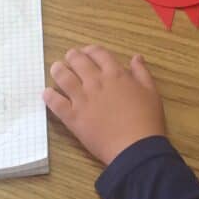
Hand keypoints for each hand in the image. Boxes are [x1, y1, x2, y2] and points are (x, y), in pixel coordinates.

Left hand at [44, 45, 165, 164]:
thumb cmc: (146, 120)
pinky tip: (47, 93)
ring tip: (56, 69)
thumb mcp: (151, 92)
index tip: (87, 52)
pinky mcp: (73, 118)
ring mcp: (82, 100)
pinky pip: (56, 103)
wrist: (135, 148)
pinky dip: (49, 96)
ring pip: (63, 77)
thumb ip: (142, 72)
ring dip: (58, 70)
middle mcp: (96, 82)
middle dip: (72, 56)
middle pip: (78, 61)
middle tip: (69, 57)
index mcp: (115, 74)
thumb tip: (135, 57)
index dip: (91, 50)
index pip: (98, 53)